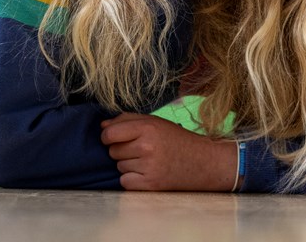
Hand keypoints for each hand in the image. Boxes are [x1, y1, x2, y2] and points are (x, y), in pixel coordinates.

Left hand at [100, 112, 237, 190]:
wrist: (203, 162)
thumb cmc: (176, 140)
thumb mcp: (155, 122)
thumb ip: (127, 120)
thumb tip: (102, 127)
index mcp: (147, 128)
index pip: (109, 133)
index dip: (108, 136)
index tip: (114, 137)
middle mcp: (146, 147)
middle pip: (112, 151)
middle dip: (121, 150)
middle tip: (140, 150)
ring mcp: (148, 167)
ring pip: (119, 166)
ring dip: (128, 165)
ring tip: (147, 161)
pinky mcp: (150, 185)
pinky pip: (124, 182)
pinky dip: (131, 179)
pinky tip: (146, 173)